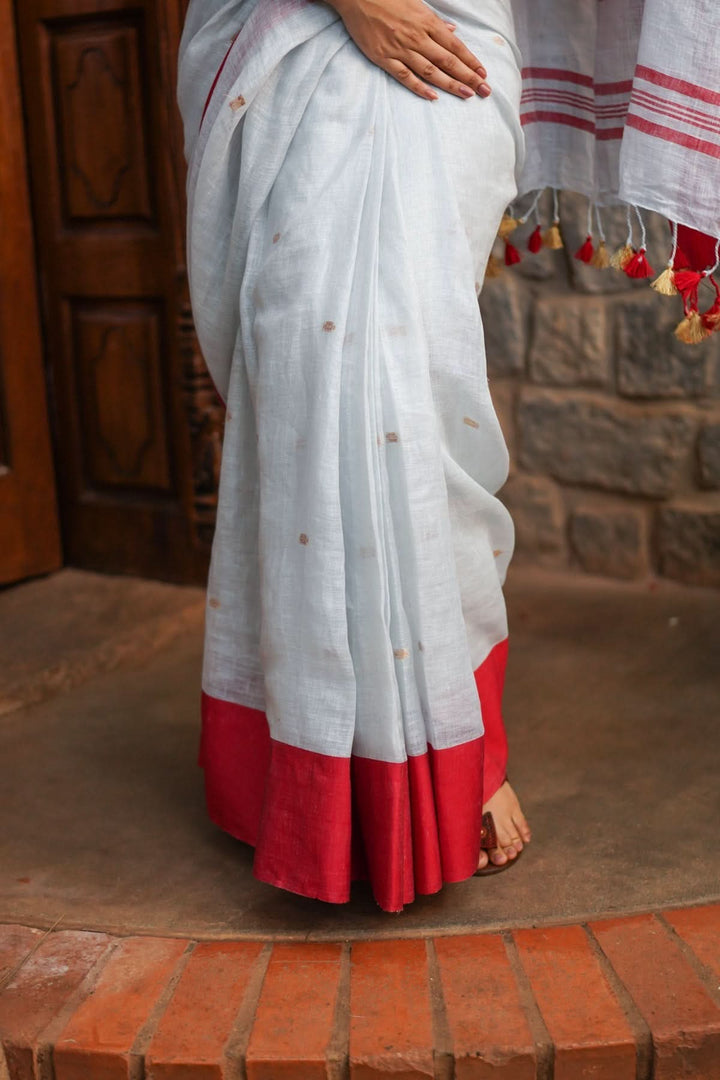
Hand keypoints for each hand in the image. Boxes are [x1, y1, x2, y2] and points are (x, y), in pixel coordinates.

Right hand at [326, 0, 490, 100]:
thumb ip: (435, 21)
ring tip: (466, 95)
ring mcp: (400, 49)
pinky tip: (433, 97)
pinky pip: (405, 76)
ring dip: (450, 85)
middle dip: (468, 76)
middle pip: (447, 61)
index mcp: (426, 22)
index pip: (455, 45)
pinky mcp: (384, 58)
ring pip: (430, 71)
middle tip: (484, 91)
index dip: (471, 61)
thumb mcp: (416, 3)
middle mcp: (417, 37)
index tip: (483, 74)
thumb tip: (452, 30)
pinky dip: (419, 87)